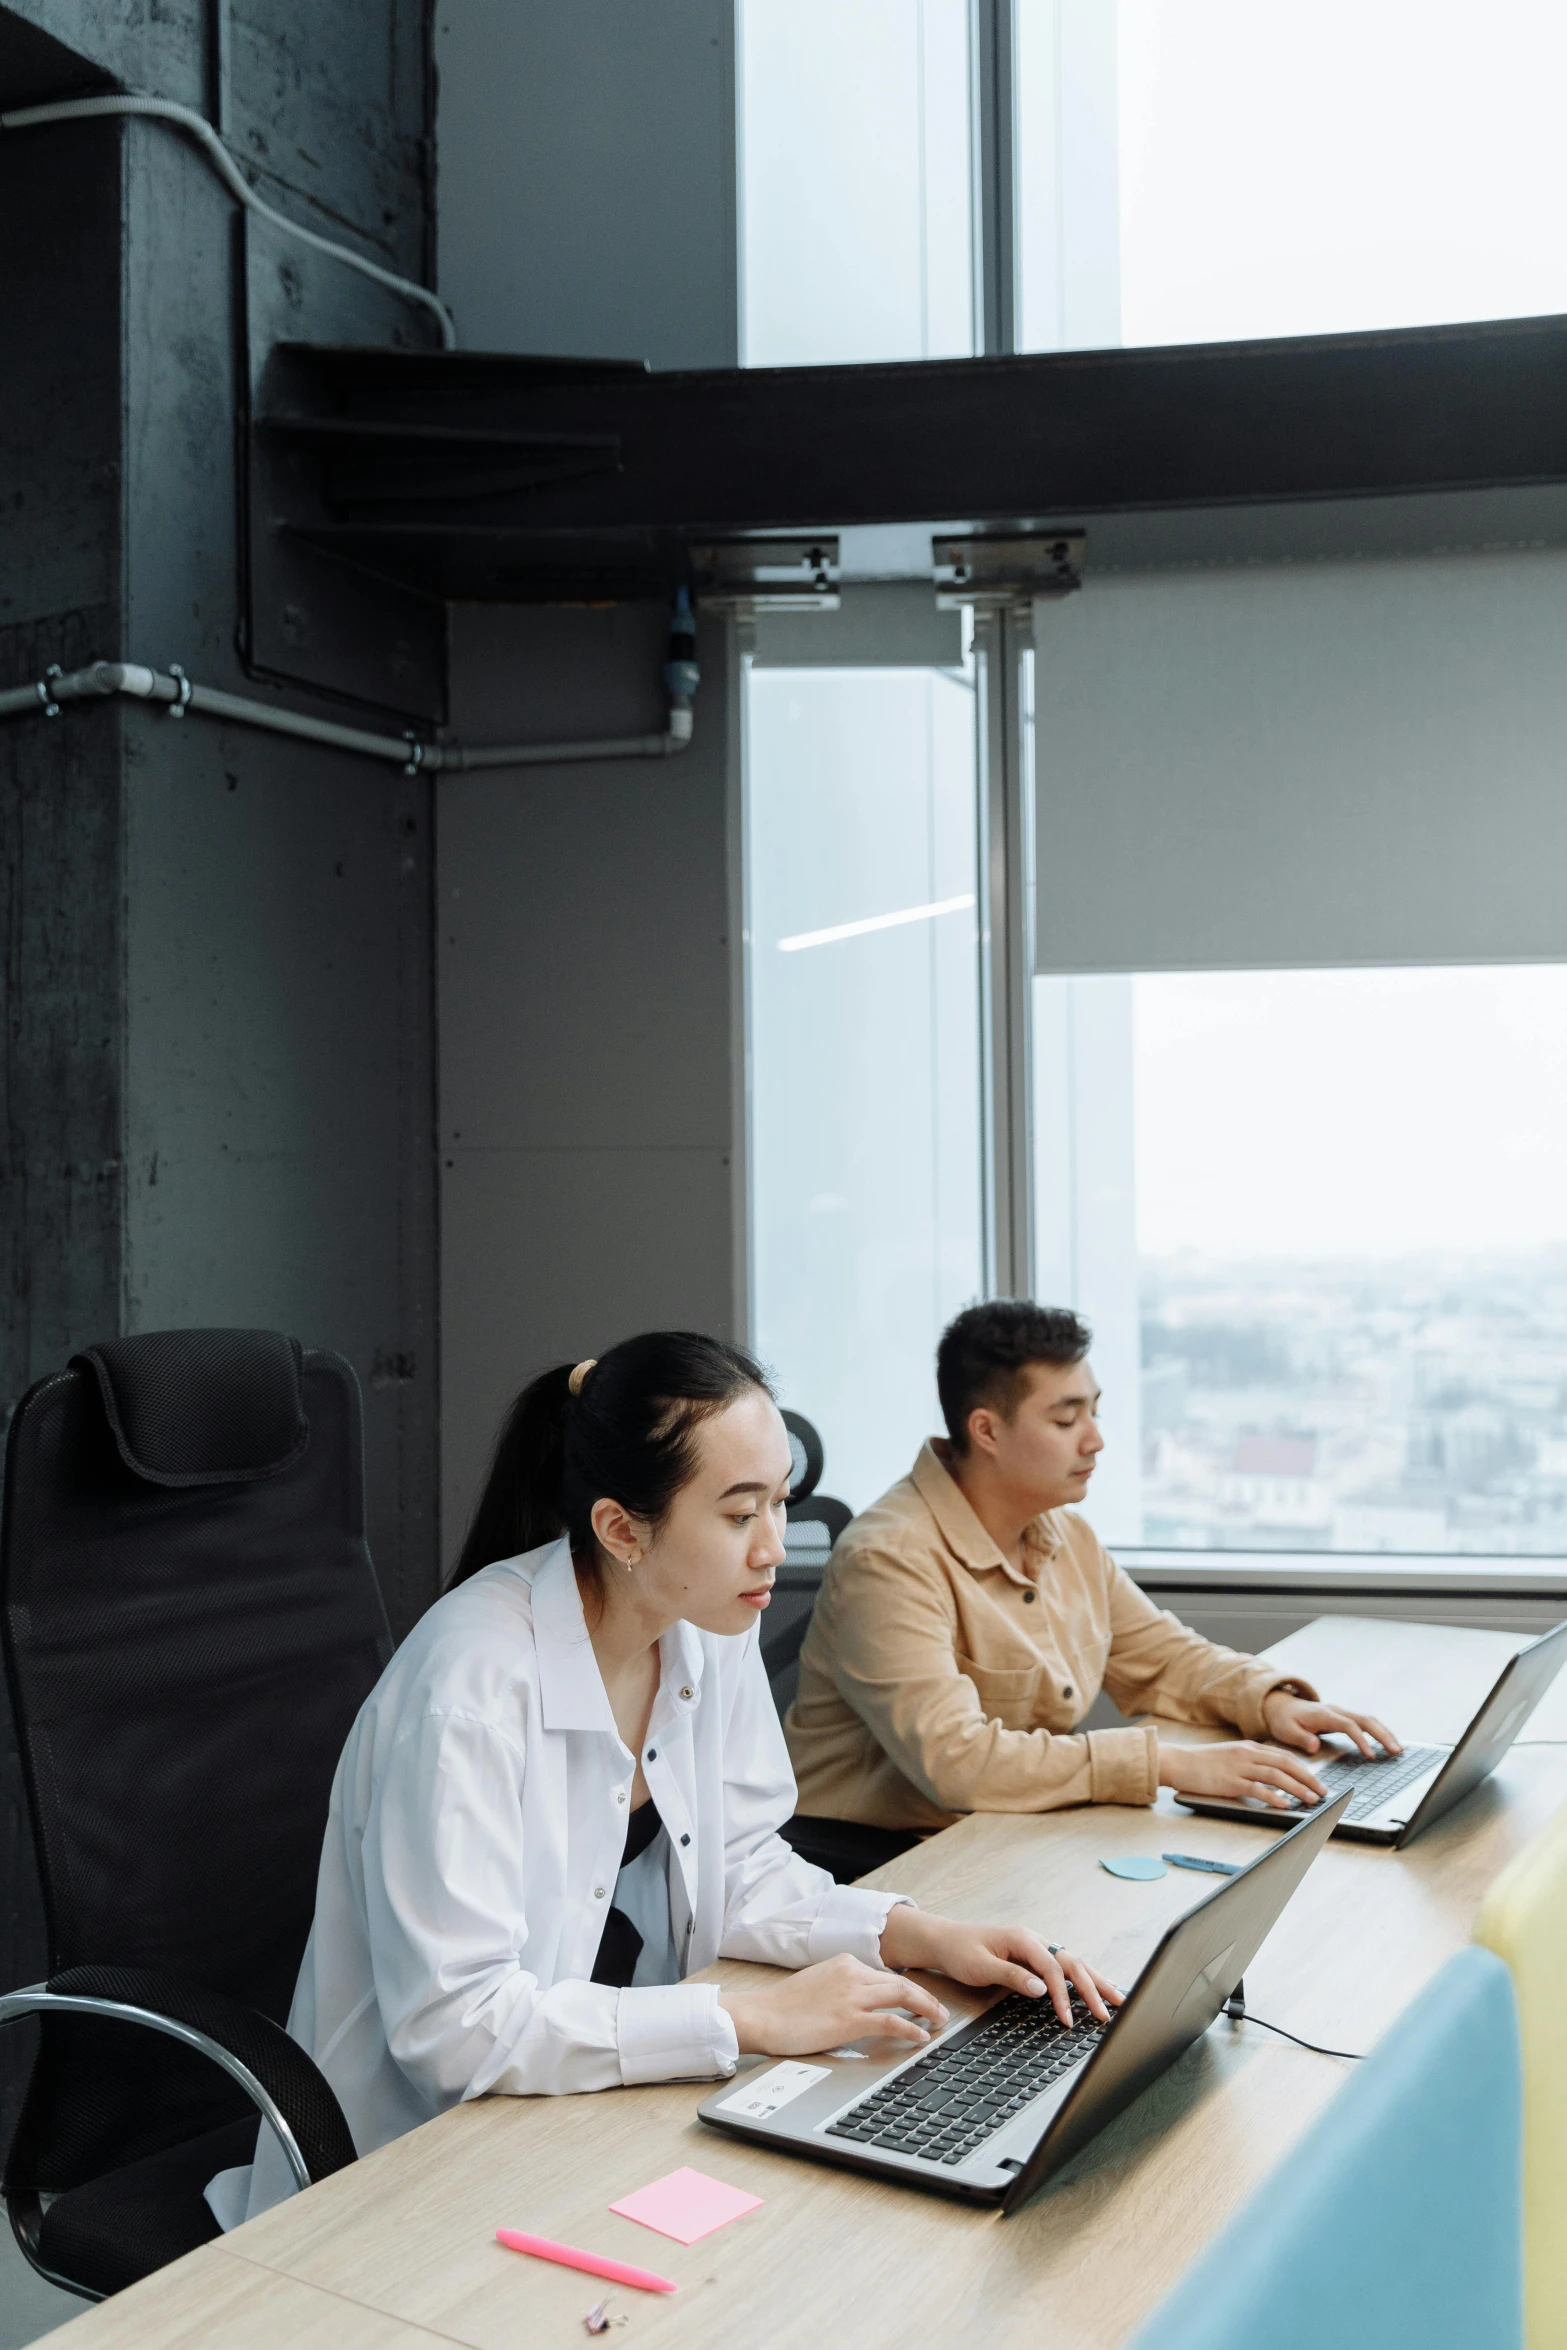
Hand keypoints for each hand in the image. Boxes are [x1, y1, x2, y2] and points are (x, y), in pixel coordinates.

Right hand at [718, 1952, 949, 2056]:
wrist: (761, 2015)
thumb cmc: (784, 2006)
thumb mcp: (817, 1984)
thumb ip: (841, 1987)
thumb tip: (862, 2002)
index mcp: (844, 1963)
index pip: (886, 1976)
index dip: (909, 1990)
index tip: (921, 2001)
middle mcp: (851, 1973)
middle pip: (901, 1983)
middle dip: (926, 1998)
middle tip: (940, 2012)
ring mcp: (852, 1995)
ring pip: (902, 1996)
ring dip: (926, 2009)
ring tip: (939, 2022)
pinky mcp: (849, 2019)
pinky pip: (891, 2021)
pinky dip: (910, 2028)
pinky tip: (920, 2037)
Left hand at [878, 1906, 1122, 2027]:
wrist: (945, 1940)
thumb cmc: (960, 1952)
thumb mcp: (981, 1966)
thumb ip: (1012, 1976)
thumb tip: (1042, 1989)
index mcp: (1024, 1940)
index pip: (1053, 1969)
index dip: (1063, 1996)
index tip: (1068, 2021)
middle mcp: (1035, 1940)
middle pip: (1072, 1963)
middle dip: (1093, 1988)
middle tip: (1109, 2013)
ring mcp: (1036, 1947)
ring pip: (1073, 1963)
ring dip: (1095, 1981)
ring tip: (1118, 1999)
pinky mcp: (1034, 1956)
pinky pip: (1064, 1967)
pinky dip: (1082, 1978)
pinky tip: (1095, 1988)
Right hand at [1158, 1736, 1328, 1809]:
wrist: (1177, 1762)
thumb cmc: (1201, 1762)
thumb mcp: (1230, 1755)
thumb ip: (1250, 1761)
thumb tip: (1271, 1773)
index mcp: (1249, 1747)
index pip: (1284, 1756)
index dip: (1304, 1769)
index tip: (1317, 1780)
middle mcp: (1247, 1754)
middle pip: (1286, 1764)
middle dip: (1308, 1778)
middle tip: (1323, 1791)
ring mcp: (1239, 1767)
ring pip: (1276, 1776)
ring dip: (1297, 1788)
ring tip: (1312, 1799)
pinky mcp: (1230, 1781)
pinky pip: (1257, 1789)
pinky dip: (1274, 1797)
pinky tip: (1285, 1804)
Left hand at [1261, 1689, 1401, 1759]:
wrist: (1280, 1706)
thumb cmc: (1283, 1720)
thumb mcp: (1286, 1730)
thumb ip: (1301, 1738)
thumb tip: (1314, 1745)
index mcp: (1324, 1714)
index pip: (1348, 1725)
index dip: (1361, 1739)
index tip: (1370, 1754)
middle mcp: (1336, 1711)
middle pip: (1365, 1719)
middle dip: (1382, 1734)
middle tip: (1396, 1751)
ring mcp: (1341, 1712)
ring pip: (1369, 1719)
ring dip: (1384, 1732)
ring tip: (1398, 1749)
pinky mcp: (1344, 1717)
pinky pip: (1365, 1722)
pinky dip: (1379, 1731)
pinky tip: (1388, 1743)